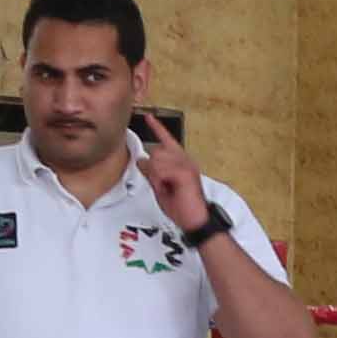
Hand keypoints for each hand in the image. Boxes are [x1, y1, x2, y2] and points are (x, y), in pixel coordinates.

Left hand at [132, 104, 211, 233]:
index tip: (149, 117)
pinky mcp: (185, 172)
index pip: (167, 140)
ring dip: (157, 176)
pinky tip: (170, 187)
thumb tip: (141, 160)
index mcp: (180, 162)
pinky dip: (161, 180)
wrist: (195, 220)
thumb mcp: (161, 188)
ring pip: (157, 159)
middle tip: (162, 185)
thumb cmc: (181, 206)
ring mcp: (186, 165)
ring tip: (167, 187)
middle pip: (156, 150)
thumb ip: (152, 173)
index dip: (157, 128)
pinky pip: (161, 169)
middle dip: (153, 169)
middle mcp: (185, 160)